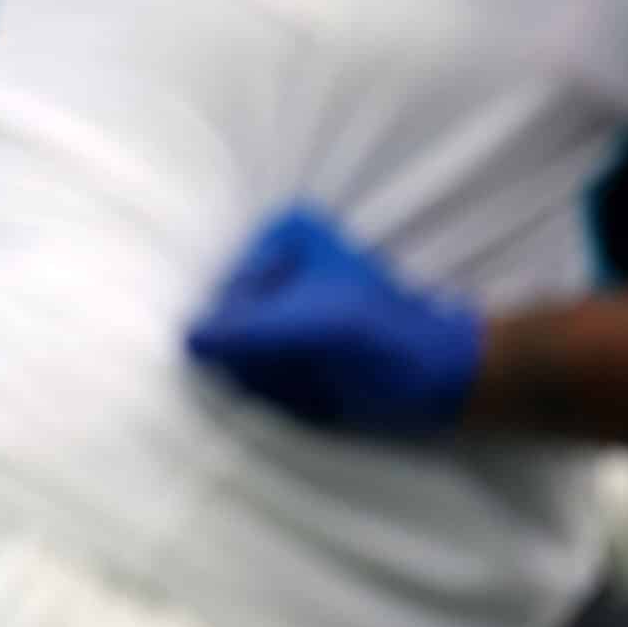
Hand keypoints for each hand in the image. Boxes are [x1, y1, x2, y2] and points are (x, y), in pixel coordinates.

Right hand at [185, 208, 483, 435]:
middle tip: (308, 371)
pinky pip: (262, 370)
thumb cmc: (384, 342)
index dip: (250, 333)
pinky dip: (284, 391)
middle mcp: (275, 258)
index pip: (226, 294)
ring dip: (274, 380)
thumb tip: (185, 338)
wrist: (443, 379)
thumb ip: (245, 331)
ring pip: (243, 352)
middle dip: (262, 359)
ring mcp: (283, 299)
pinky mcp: (293, 337)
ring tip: (320, 382)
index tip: (296, 349)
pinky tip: (319, 393)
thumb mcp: (312, 329)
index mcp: (281, 234)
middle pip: (232, 323)